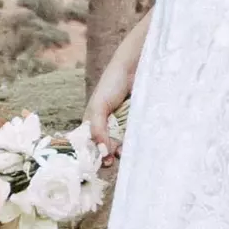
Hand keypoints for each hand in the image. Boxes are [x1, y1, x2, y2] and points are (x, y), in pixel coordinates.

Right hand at [84, 27, 145, 152]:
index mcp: (93, 122)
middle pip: (107, 147)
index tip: (102, 161)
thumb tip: (102, 152)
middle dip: (109, 155)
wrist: (136, 67)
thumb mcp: (99, 107)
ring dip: (123, 151)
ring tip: (124, 153)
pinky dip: (135, 142)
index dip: (95, 154)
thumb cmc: (112, 83)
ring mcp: (123, 125)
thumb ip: (97, 128)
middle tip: (113, 159)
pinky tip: (136, 146)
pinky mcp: (137, 123)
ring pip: (122, 144)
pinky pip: (135, 137)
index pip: (91, 144)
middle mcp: (108, 126)